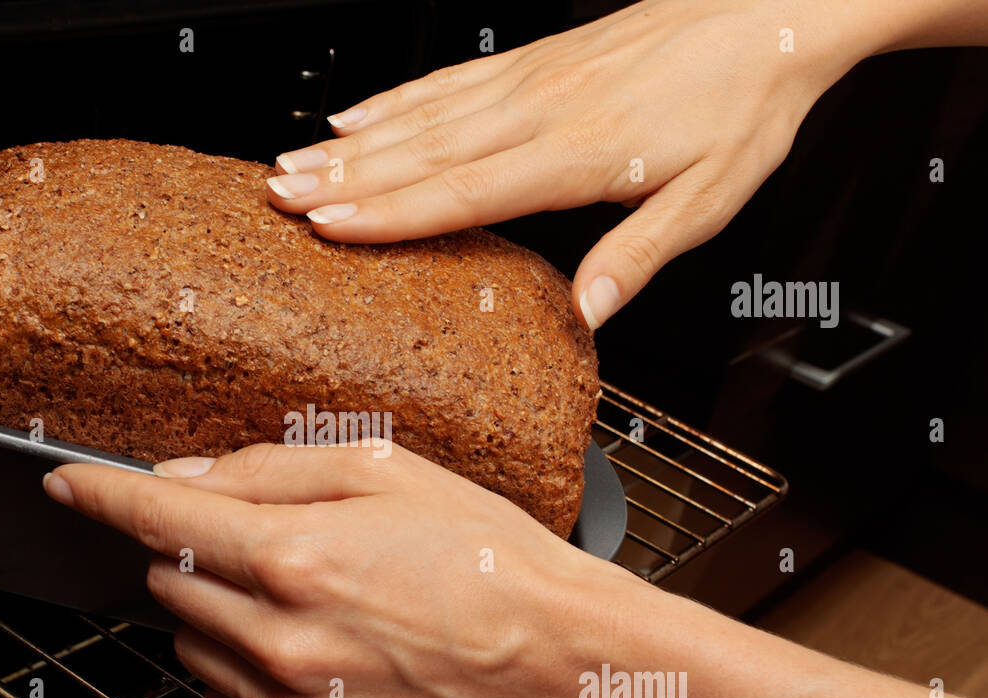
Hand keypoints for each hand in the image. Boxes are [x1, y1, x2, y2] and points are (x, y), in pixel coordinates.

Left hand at [43, 442, 638, 697]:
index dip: (101, 493)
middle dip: (190, 546)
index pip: (158, 519)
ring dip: (213, 606)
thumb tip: (187, 477)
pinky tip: (299, 637)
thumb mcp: (385, 471)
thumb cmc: (487, 559)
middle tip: (263, 532)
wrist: (553, 658)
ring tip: (295, 588)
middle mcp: (280, 637)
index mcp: (295, 556)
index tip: (68, 481)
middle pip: (168, 580)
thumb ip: (268, 469)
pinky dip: (236, 662)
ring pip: (189, 642)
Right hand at [266, 0, 869, 327]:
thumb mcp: (709, 198)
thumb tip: (589, 317)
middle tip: (277, 195)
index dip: (393, 212)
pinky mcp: (532, 59)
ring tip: (293, 160)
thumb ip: (639, 256)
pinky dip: (394, 98)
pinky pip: (448, 79)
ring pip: (422, 113)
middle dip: (343, 176)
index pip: (465, 189)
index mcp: (578, 152)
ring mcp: (530, 78)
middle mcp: (540, 109)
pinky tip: (357, 112)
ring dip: (351, 140)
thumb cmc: (742, 102)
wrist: (770, 11)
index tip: (332, 226)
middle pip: (423, 150)